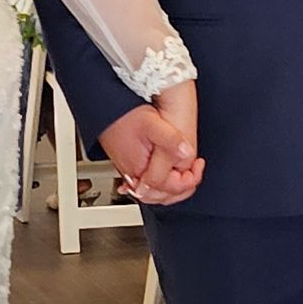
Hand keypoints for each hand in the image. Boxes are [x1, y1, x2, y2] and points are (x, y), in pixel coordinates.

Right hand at [99, 82, 203, 207]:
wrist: (104, 108)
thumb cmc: (124, 115)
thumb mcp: (152, 124)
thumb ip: (170, 141)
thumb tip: (187, 154)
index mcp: (140, 169)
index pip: (170, 188)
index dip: (189, 179)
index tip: (198, 165)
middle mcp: (134, 175)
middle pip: (163, 196)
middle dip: (183, 187)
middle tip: (195, 170)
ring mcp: (130, 172)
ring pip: (155, 192)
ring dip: (173, 186)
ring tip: (186, 172)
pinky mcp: (129, 166)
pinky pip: (147, 183)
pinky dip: (160, 183)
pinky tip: (166, 175)